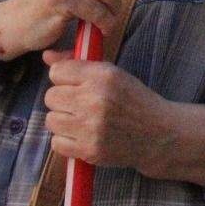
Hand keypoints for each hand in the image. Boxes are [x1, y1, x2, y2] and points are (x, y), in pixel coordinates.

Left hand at [41, 51, 204, 186]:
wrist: (158, 133)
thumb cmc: (134, 100)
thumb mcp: (113, 75)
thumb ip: (78, 65)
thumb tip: (46, 56)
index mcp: (103, 76)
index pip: (57, 71)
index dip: (65, 78)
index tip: (76, 85)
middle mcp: (94, 99)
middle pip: (50, 96)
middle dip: (63, 100)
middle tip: (81, 105)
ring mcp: (90, 126)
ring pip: (51, 120)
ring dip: (64, 121)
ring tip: (82, 121)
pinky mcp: (89, 149)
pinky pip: (56, 142)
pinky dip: (67, 141)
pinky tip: (83, 136)